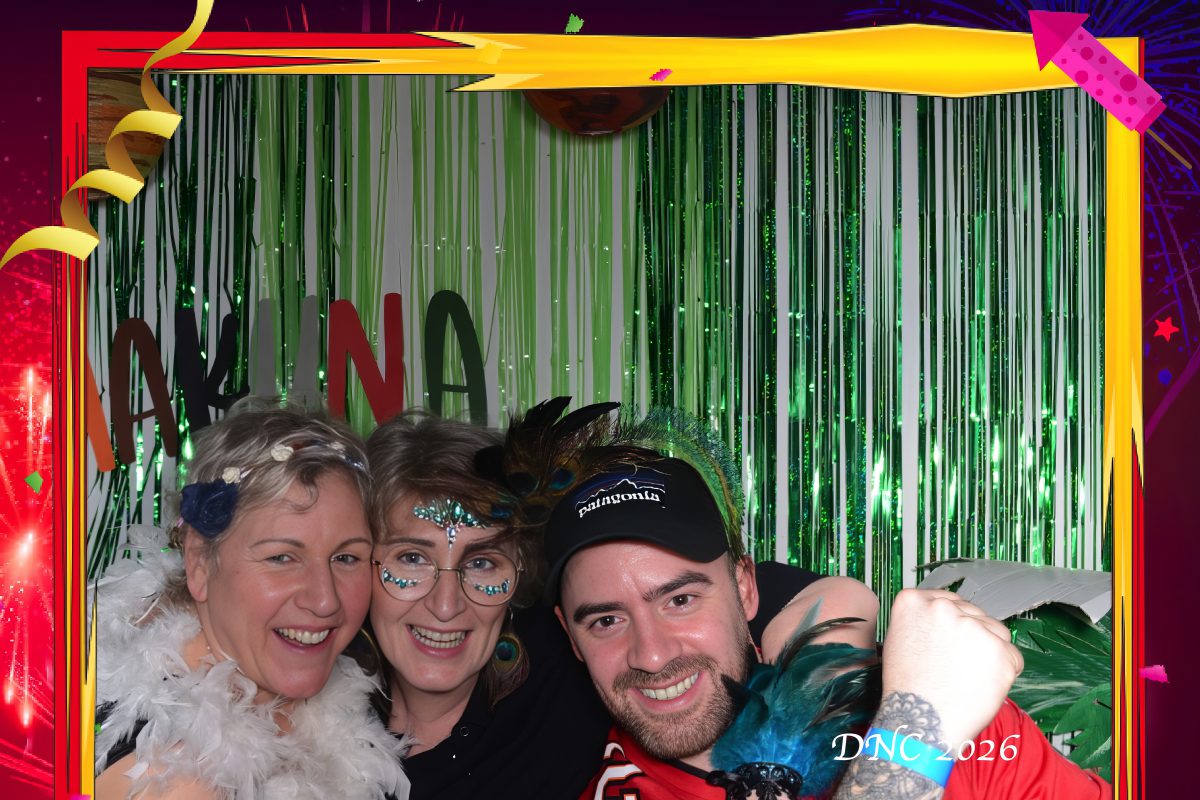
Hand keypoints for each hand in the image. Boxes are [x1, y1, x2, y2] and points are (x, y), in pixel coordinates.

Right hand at [879, 589, 1022, 750]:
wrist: (921, 722)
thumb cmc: (909, 689)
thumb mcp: (899, 640)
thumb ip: (922, 621)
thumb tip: (947, 618)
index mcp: (914, 601)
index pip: (950, 601)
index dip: (954, 625)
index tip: (953, 641)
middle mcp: (943, 607)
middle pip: (975, 614)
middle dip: (973, 637)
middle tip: (958, 666)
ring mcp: (973, 626)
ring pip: (996, 632)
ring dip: (990, 652)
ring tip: (969, 677)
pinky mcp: (999, 649)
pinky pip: (1013, 657)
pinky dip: (1005, 672)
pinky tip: (983, 686)